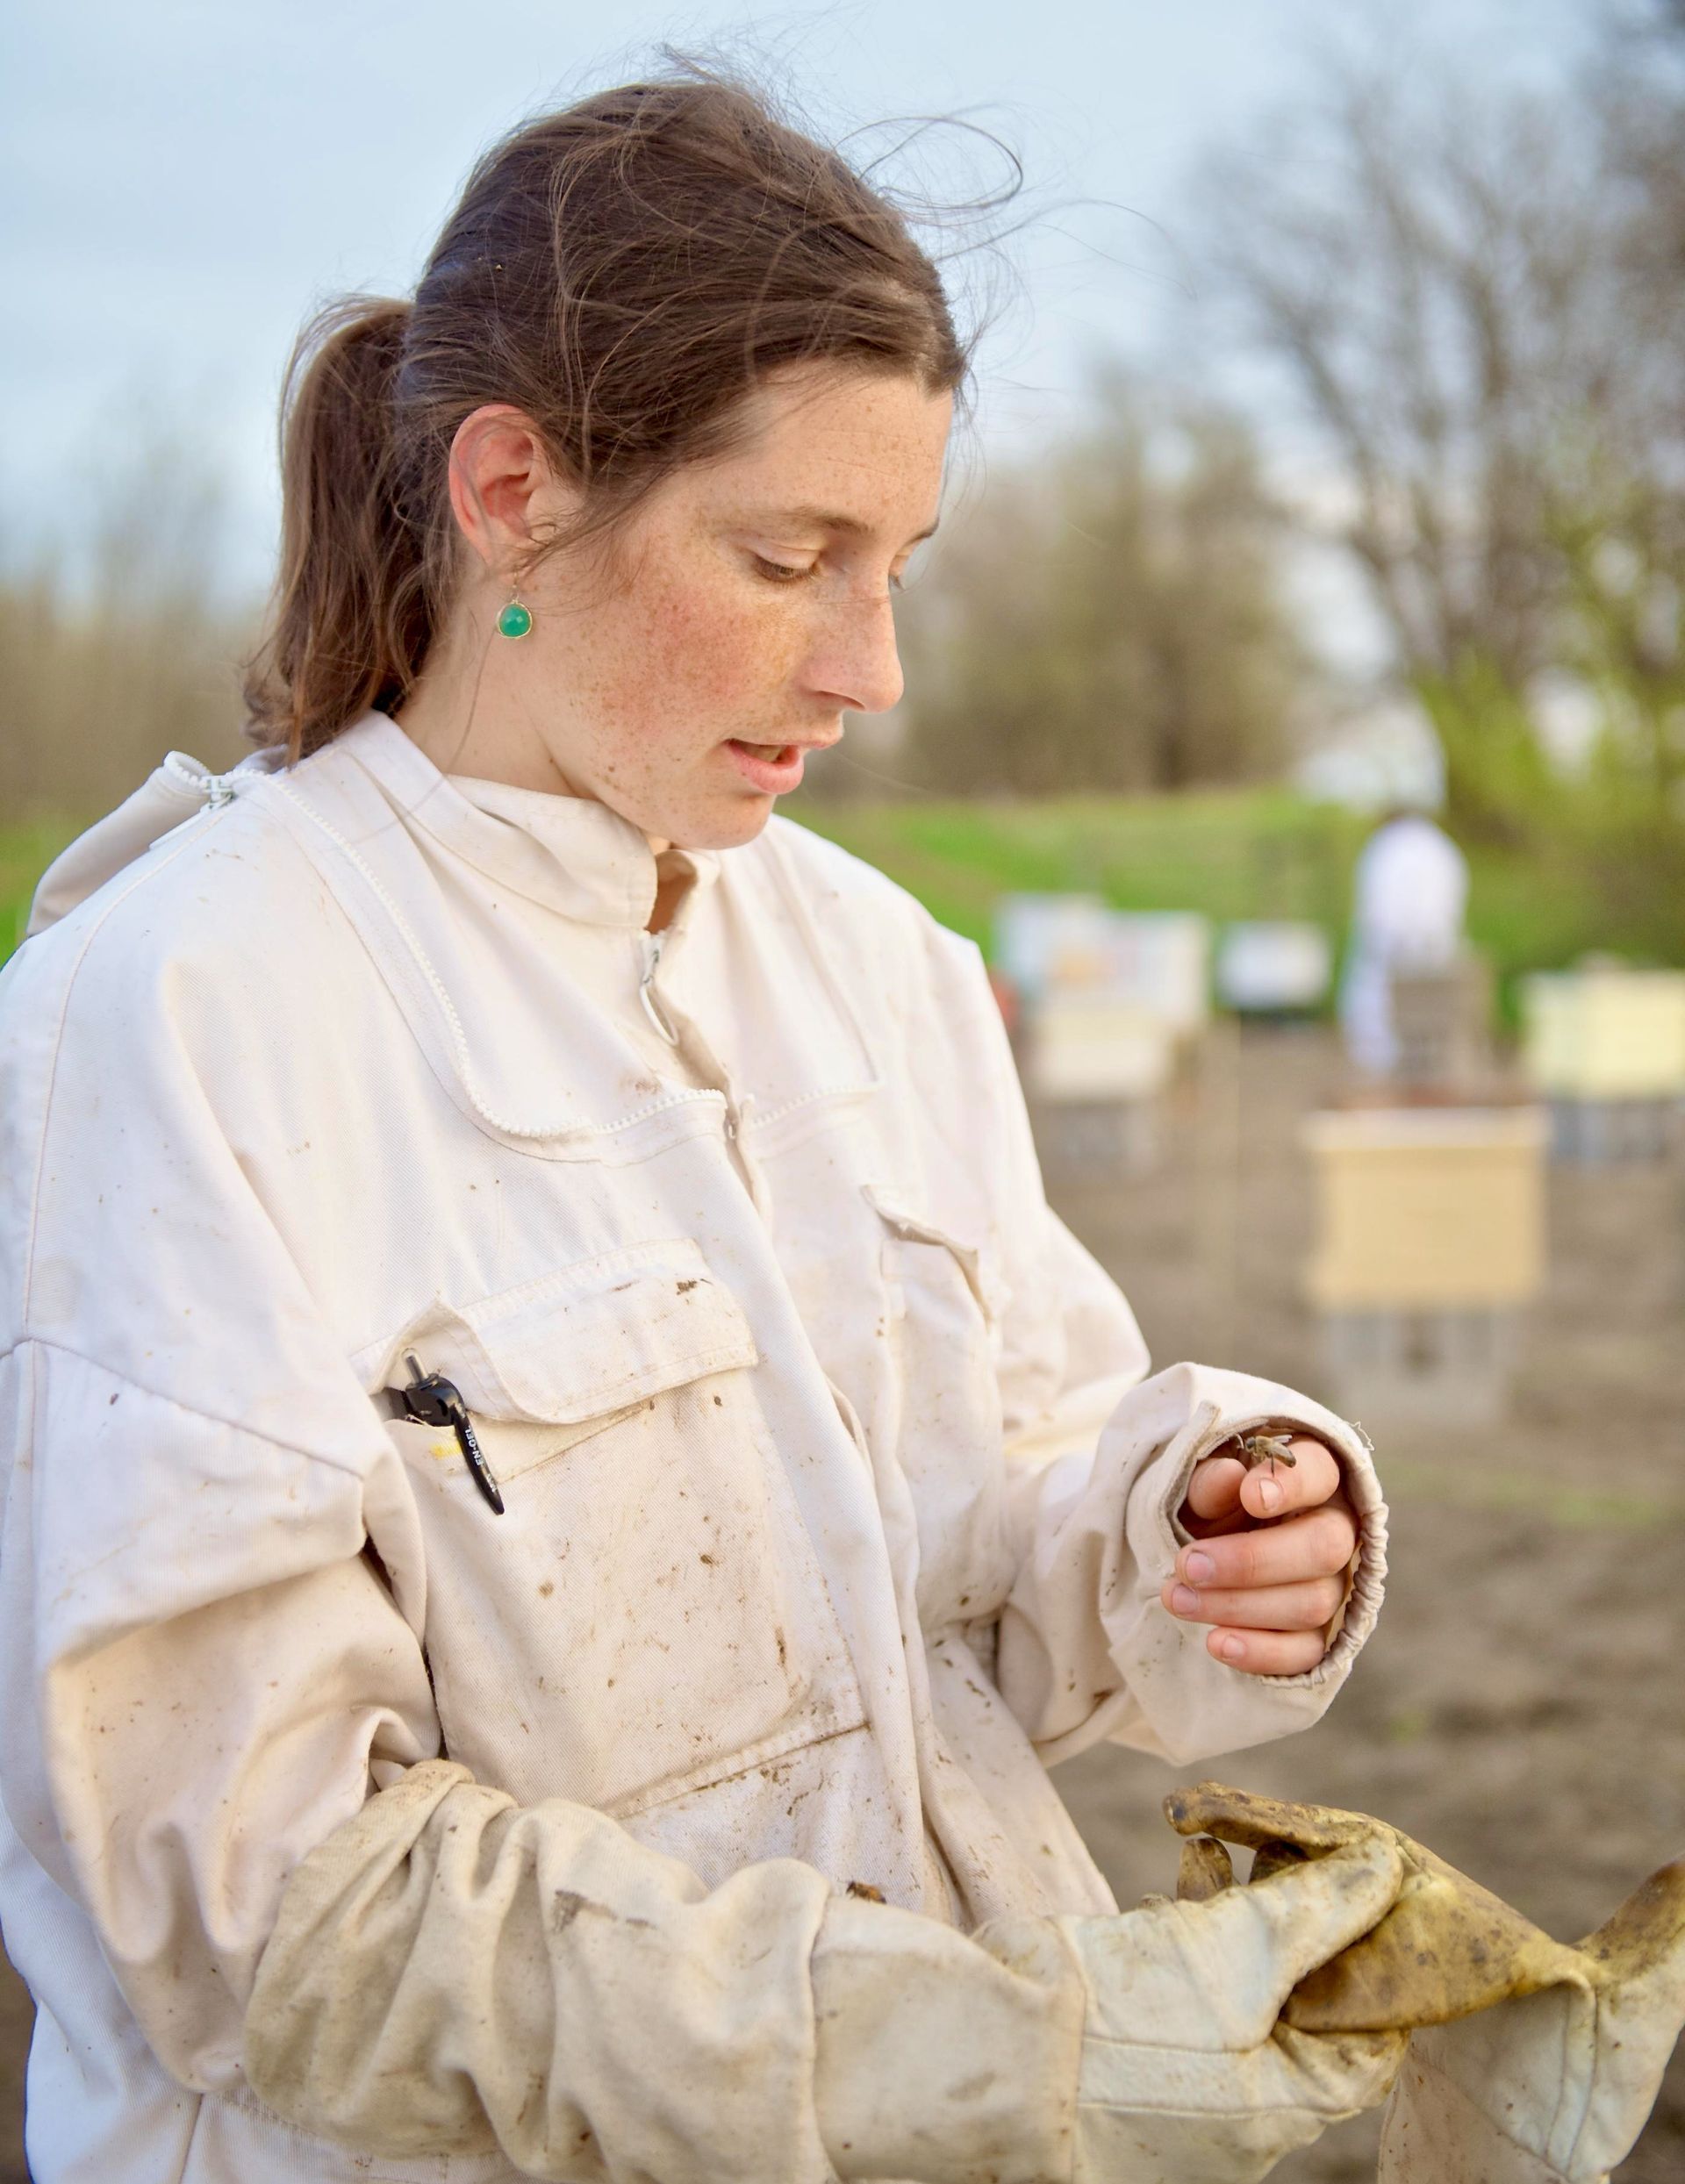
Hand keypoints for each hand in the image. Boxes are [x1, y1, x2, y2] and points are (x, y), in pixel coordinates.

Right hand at [1069, 1829, 1405, 2182]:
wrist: (996, 2052)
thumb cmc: (1126, 2019)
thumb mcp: (1237, 1954)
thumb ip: (1316, 1913)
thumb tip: (1388, 1871)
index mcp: (1281, 2107)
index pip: (1365, 2039)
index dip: (1373, 1957)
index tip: (1365, 1889)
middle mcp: (1241, 2105)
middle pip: (1297, 2006)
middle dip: (1293, 1920)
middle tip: (1282, 1849)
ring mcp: (1185, 2080)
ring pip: (1234, 1988)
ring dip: (1229, 1911)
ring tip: (1206, 1846)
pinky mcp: (1136, 2048)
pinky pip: (1181, 1991)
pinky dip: (1182, 1933)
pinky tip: (1166, 1886)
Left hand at [1161, 1435, 1356, 1676]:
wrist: (1203, 1558)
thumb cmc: (1210, 1510)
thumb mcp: (1201, 1490)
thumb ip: (1210, 1483)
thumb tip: (1228, 1477)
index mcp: (1312, 1480)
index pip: (1323, 1471)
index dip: (1294, 1485)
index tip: (1252, 1496)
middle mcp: (1337, 1531)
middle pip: (1324, 1547)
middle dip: (1251, 1561)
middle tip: (1189, 1565)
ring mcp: (1334, 1588)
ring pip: (1311, 1604)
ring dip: (1238, 1606)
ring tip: (1179, 1600)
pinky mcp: (1321, 1637)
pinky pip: (1306, 1653)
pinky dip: (1261, 1652)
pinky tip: (1216, 1643)